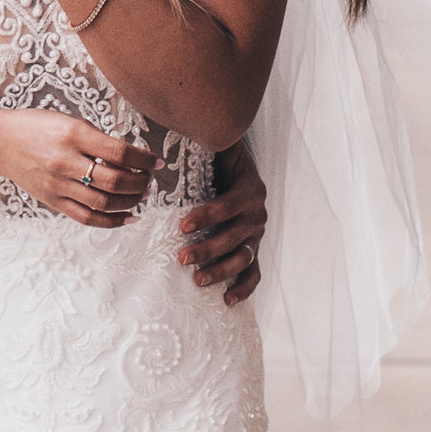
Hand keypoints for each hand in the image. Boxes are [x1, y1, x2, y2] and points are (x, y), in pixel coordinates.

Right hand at [0, 112, 155, 228]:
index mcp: (73, 135)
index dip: (144, 159)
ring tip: (140, 195)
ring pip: (103, 202)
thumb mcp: (71, 122)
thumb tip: (132, 160)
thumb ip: (99, 140)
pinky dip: (111, 221)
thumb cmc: (38, 127)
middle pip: (114, 181)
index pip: (119, 152)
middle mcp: (65, 161)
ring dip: (129, 201)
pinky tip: (128, 217)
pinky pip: (86, 217)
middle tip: (149, 180)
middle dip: (139, 183)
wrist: (1, 142)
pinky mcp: (52, 201)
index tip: (156, 162)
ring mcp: (58, 184)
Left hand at [178, 143, 266, 301]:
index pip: (228, 206)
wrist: (242, 174)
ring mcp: (256, 236)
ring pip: (243, 257)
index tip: (182, 225)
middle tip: (182, 257)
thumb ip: (205, 146)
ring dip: (221, 271)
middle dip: (208, 249)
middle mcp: (256, 215)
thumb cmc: (220, 164)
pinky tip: (227, 299)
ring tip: (198, 280)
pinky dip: (243, 288)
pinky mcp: (254, 251)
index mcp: (249, 191)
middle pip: (234, 237)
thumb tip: (173, 132)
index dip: (207, 216)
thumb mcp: (217, 152)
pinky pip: (254, 273)